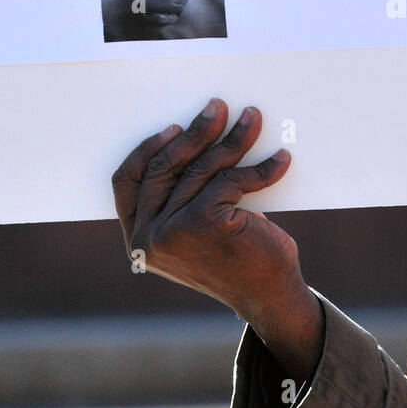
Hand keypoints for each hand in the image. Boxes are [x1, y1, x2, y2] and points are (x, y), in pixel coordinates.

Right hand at [111, 98, 322, 378]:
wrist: (268, 298)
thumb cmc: (236, 259)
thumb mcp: (196, 233)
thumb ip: (182, 201)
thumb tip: (199, 139)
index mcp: (138, 239)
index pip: (126, 182)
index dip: (148, 149)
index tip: (175, 126)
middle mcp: (148, 237)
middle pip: (166, 166)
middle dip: (197, 132)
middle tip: (220, 108)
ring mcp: (172, 231)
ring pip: (203, 168)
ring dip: (234, 139)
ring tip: (253, 120)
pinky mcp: (203, 222)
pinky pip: (233, 180)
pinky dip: (262, 168)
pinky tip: (280, 160)